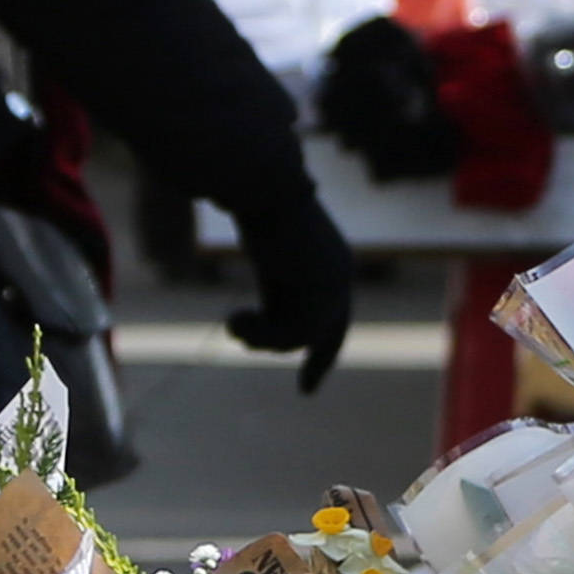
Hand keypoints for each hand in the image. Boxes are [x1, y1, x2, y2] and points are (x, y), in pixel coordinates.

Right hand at [226, 190, 361, 391]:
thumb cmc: (257, 209)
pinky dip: (259, 333)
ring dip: (260, 338)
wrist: (262, 185)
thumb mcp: (268, 255)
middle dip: (314, 361)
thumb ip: (277, 287)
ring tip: (234, 322)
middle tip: (307, 389)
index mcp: (331, 264)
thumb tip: (262, 323)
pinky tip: (234, 318)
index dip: (322, 352)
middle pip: (324, 335)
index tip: (309, 386)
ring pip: (300, 338)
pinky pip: (291, 334)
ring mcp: (333, 283)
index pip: (334, 318)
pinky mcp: (319, 289)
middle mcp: (338, 275)